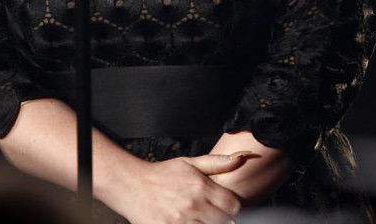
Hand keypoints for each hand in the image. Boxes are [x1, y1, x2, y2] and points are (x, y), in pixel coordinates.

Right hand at [112, 153, 245, 223]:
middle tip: (213, 214)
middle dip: (223, 220)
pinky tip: (191, 222)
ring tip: (201, 218)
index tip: (227, 208)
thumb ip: (217, 163)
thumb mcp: (189, 163)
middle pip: (224, 222)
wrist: (133, 185)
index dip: (234, 209)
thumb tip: (242, 158)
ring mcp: (181, 221)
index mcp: (201, 186)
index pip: (233, 206)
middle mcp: (193, 205)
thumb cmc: (163, 174)